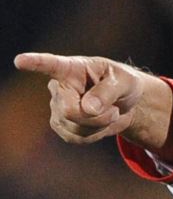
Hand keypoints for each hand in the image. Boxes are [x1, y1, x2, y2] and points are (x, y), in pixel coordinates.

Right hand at [14, 53, 172, 151]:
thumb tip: (87, 108)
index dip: (35, 63)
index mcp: (73, 68)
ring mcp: (57, 108)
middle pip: (69, 111)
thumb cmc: (124, 84)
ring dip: (100, 126)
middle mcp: (59, 87)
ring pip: (75, 127)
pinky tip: (101, 123)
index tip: (20, 60)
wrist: (125, 103)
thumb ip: (108, 91)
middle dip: (97, 117)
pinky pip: (78, 138)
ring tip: (110, 113)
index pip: (51, 65)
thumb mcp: (125, 82)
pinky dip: (96, 135)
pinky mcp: (62, 126)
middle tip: (115, 110)